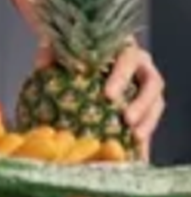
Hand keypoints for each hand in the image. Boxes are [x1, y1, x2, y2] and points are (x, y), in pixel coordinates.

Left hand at [35, 38, 164, 158]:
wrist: (88, 54)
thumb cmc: (79, 50)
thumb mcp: (65, 47)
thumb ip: (53, 52)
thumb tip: (41, 65)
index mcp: (124, 49)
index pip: (129, 59)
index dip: (121, 77)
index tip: (108, 95)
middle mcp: (142, 66)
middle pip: (153, 83)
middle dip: (142, 103)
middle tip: (127, 120)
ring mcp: (147, 86)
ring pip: (156, 102)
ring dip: (148, 120)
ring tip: (135, 137)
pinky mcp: (146, 105)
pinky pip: (150, 119)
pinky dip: (145, 133)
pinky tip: (136, 149)